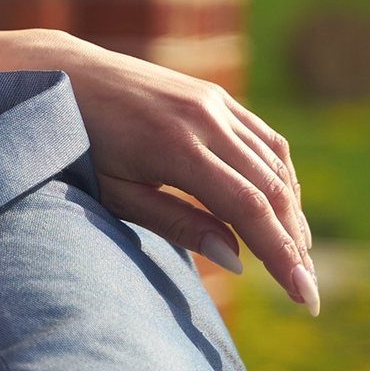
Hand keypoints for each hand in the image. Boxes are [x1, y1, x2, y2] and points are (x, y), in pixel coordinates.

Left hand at [0, 28, 317, 313]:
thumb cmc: (77, 143)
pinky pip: (264, 141)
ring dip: (293, 214)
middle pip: (271, 189)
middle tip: (308, 292)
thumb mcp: (115, 192)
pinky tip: (283, 209)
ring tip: (297, 259)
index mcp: (176, 146)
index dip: (281, 254)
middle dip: (294, 245)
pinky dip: (280, 177)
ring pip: (274, 164)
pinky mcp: (216, 96)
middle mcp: (205, 118)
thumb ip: (176, 223)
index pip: (247, 208)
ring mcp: (215, 102)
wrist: (62, 74)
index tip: (304, 296)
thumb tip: (237, 259)